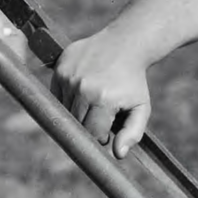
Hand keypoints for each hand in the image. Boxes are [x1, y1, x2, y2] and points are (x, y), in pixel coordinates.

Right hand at [50, 29, 152, 158]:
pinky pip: (57, 96)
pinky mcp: (60, 69)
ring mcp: (69, 77)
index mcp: (104, 99)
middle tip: (101, 116)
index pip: (92, 133)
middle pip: (76, 123)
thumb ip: (132, 133)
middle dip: (88, 125)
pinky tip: (82, 90)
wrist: (124, 43)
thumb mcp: (141, 107)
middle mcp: (83, 88)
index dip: (99, 136)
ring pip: (65, 111)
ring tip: (93, 101)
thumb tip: (118, 154)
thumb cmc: (133, 80)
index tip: (107, 130)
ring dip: (77, 112)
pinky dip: (67, 98)